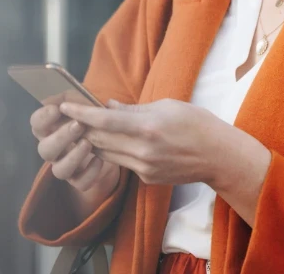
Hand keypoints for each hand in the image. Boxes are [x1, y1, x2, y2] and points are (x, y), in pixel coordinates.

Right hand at [30, 104, 118, 192]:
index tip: (57, 109)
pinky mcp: (81, 179)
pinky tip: (100, 160)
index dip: (43, 117)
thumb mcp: (89, 104)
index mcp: (52, 128)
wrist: (114, 143)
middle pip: (44, 150)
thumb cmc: (94, 118)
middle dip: (60, 137)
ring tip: (88, 143)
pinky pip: (80, 183)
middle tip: (79, 125)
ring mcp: (66, 165)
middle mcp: (54, 149)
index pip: (36, 123)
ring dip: (73, 156)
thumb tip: (70, 92)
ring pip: (59, 170)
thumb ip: (78, 97)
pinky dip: (90, 173)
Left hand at [60, 99, 228, 186]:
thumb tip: (109, 107)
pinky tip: (118, 141)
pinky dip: (115, 150)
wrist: (218, 156)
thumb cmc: (197, 124)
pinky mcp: (146, 178)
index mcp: (148, 127)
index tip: (65, 106)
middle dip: (83, 127)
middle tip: (71, 116)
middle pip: (99, 139)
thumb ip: (134, 109)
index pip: (103, 121)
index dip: (81, 113)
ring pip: (106, 153)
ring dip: (95, 140)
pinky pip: (123, 162)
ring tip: (88, 128)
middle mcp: (142, 150)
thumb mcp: (168, 106)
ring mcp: (143, 167)